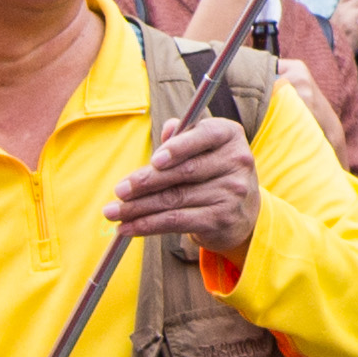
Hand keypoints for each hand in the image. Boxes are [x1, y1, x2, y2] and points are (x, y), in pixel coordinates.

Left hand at [107, 106, 267, 262]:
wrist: (243, 210)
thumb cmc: (211, 170)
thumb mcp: (203, 146)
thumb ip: (182, 135)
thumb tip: (167, 129)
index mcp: (229, 134)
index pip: (203, 136)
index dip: (178, 148)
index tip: (154, 160)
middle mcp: (237, 162)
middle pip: (184, 172)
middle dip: (146, 182)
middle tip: (119, 191)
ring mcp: (232, 192)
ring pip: (176, 199)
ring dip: (139, 208)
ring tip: (114, 212)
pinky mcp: (221, 219)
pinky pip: (177, 221)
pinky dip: (148, 225)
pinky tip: (128, 228)